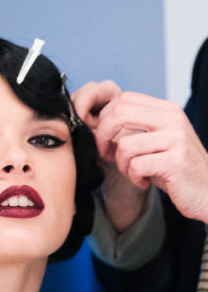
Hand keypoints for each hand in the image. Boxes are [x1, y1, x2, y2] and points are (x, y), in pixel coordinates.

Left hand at [82, 86, 207, 222]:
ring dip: (122, 165)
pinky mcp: (175, 161)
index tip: (103, 139)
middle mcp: (172, 119)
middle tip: (107, 154)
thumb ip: (134, 128)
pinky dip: (134, 178)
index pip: (123, 99)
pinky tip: (145, 182)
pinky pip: (136, 165)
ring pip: (124, 145)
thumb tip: (96, 125)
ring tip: (135, 173)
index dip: (104, 119)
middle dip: (103, 136)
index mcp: (166, 110)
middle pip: (119, 113)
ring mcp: (176, 138)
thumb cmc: (173, 168)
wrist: (207, 192)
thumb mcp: (155, 141)